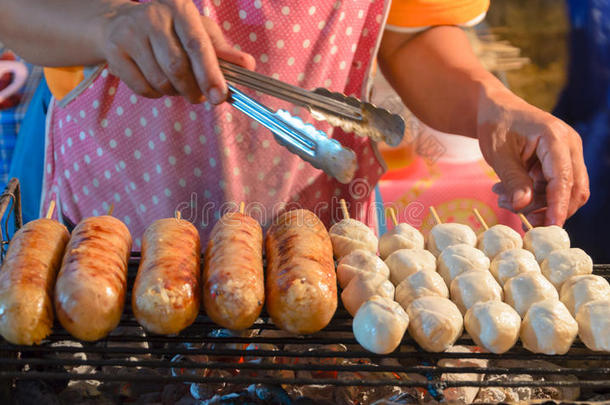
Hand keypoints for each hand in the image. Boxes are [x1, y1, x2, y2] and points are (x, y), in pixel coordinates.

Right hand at [96, 0, 254, 102]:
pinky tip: (159, 84)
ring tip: (178, 86)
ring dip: (175, 93)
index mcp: (179, 9)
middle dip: (193, 90)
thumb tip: (248, 65)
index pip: (197, 44)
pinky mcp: (115, 53)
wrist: (119, 25)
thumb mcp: (199, 33)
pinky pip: (143, 88)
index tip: (220, 96)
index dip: (210, 73)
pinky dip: (157, 94)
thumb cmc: (170, 31)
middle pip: (177, 67)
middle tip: (201, 97)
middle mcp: (153, 17)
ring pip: (161, 80)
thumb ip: (223, 51)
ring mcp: (130, 34)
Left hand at [477, 86, 588, 226]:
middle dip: (549, 209)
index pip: (563, 179)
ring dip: (538, 203)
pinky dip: (536, 196)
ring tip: (503, 199)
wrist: (496, 109)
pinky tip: (509, 195)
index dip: (558, 206)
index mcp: (554, 137)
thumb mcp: (498, 154)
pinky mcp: (561, 161)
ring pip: (566, 191)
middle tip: (519, 218)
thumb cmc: (496, 126)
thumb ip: (512, 179)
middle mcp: (569, 144)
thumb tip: (522, 206)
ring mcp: (569, 153)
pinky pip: (556, 187)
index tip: (550, 227)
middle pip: (574, 189)